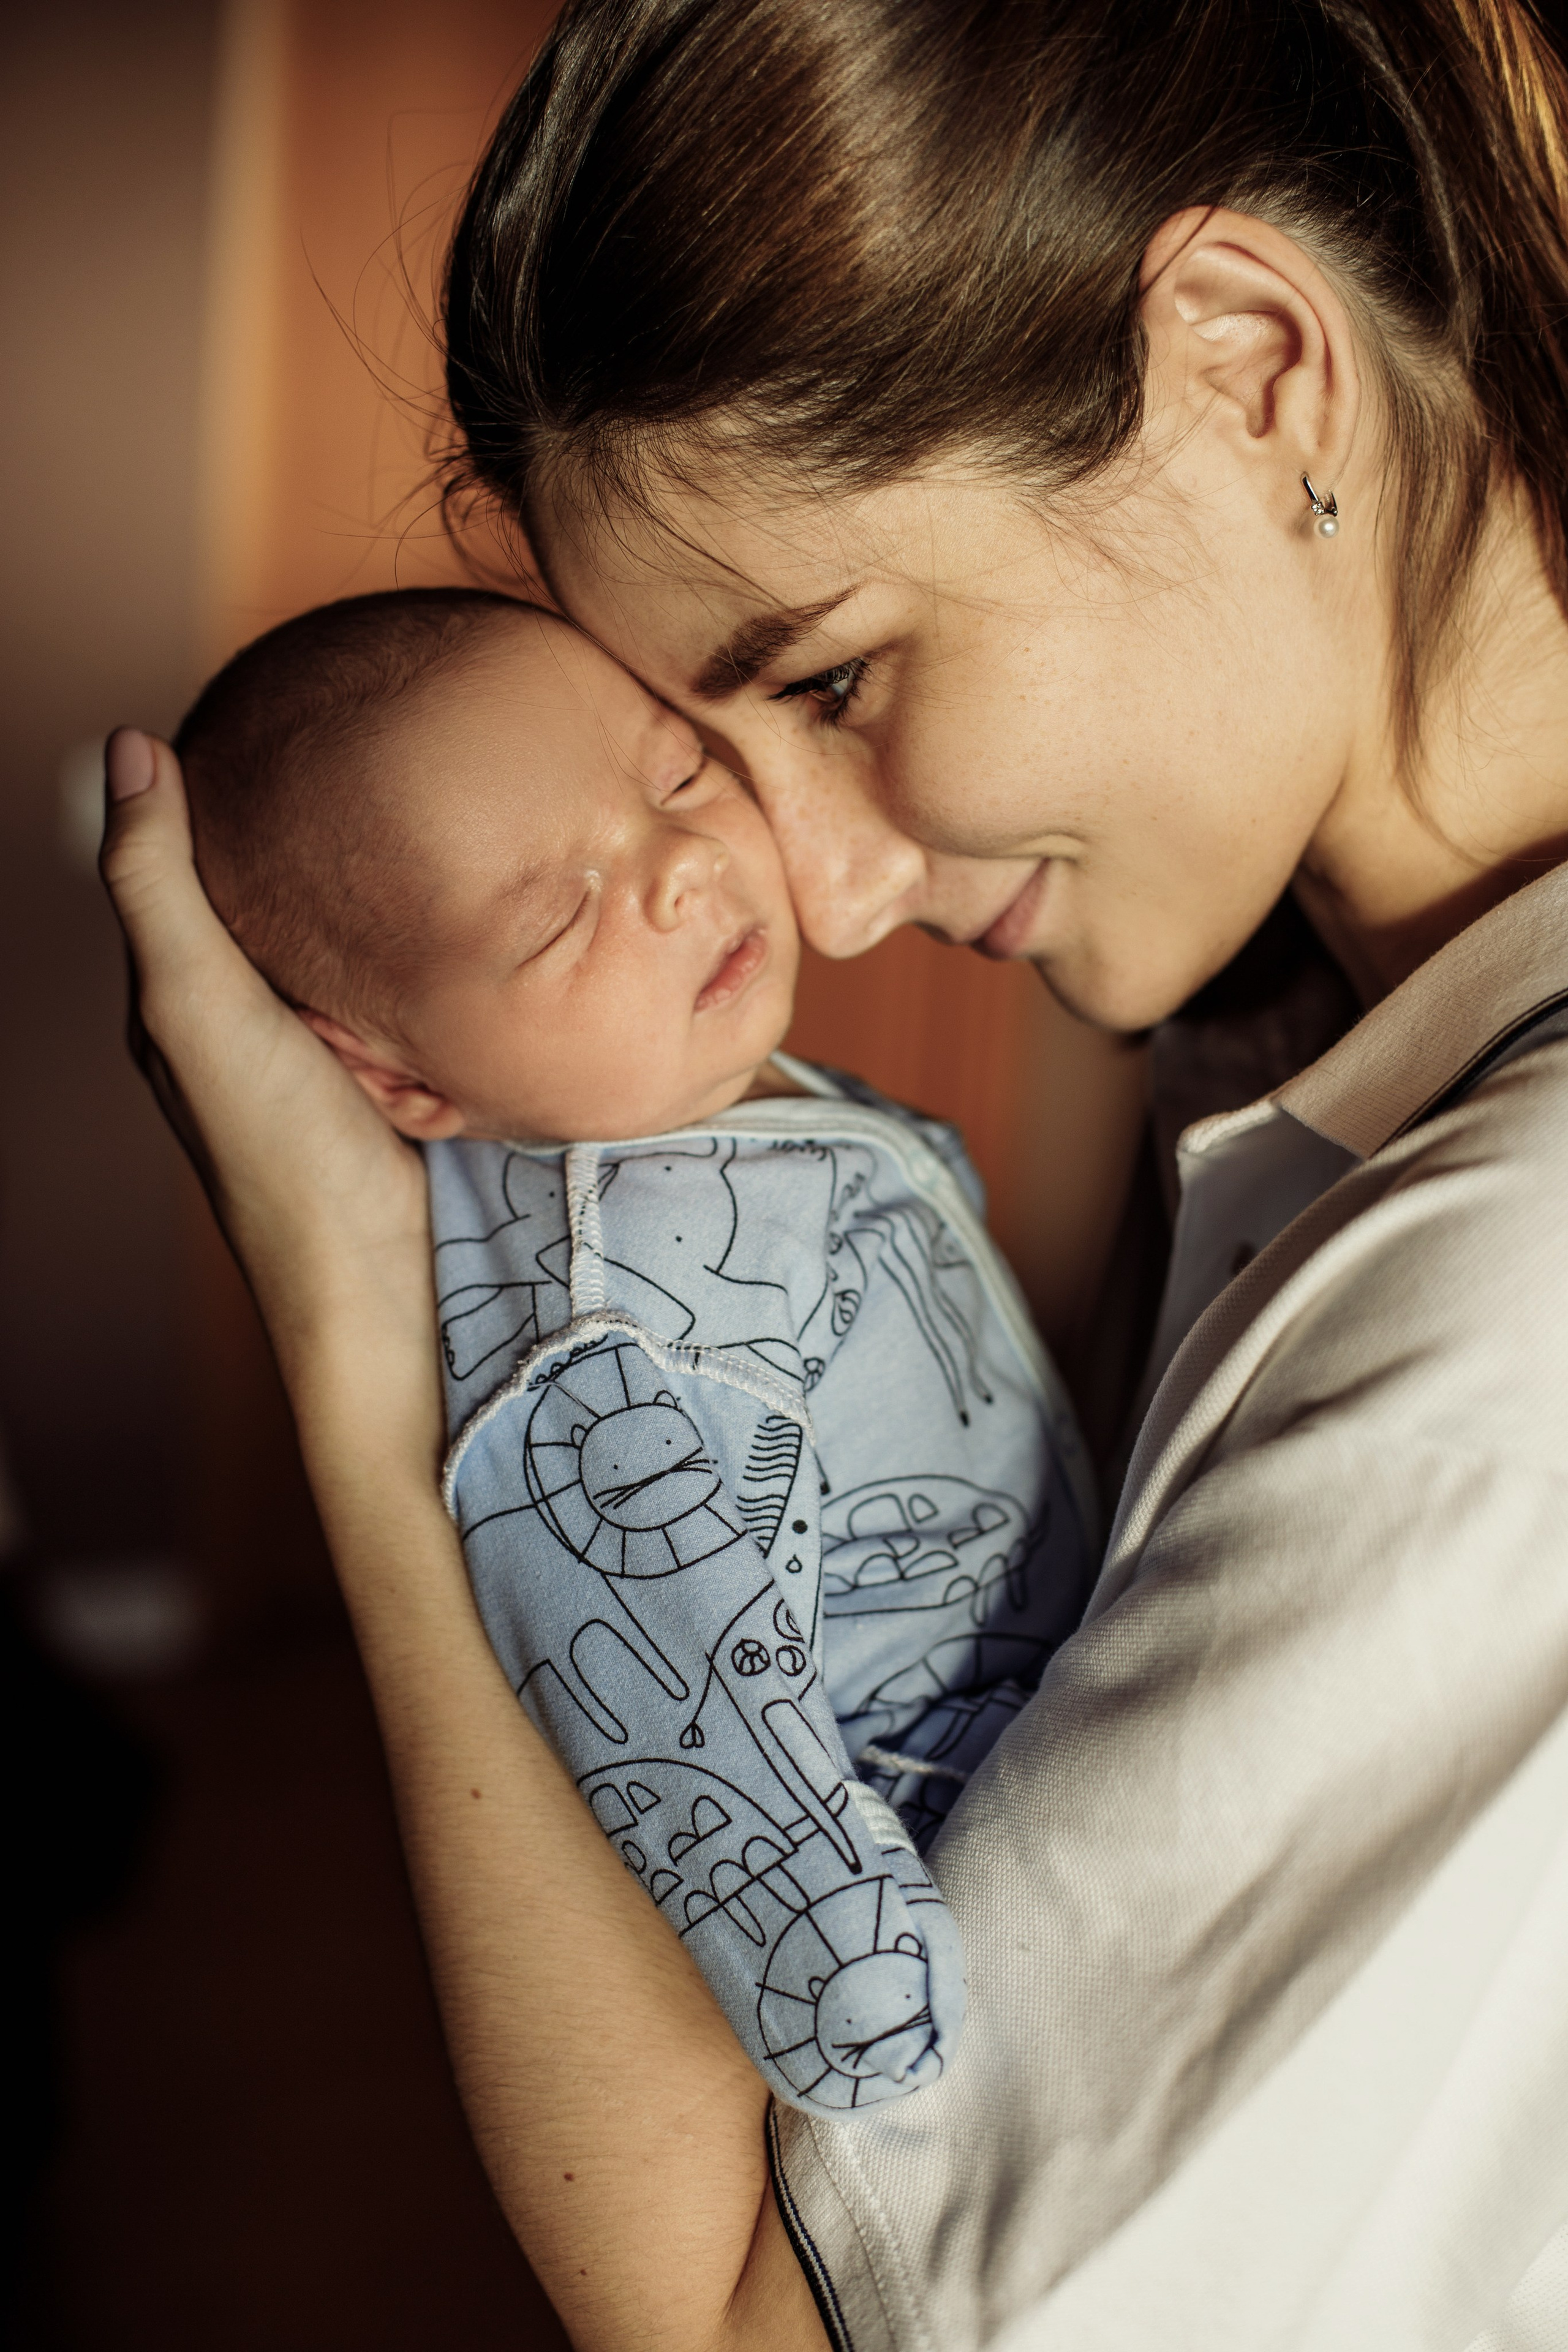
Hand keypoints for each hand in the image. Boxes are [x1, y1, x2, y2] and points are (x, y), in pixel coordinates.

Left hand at [99, 728, 437, 1438]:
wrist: (377, 1281)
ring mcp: (312, 1049)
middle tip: (344, 738)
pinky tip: (434, 908)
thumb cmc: (279, 1150)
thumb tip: (127, 746)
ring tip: (401, 805)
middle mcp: (237, 1021)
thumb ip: (158, 885)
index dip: (199, 791)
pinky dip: (392, 940)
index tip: (253, 711)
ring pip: (321, 940)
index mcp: (176, 1000)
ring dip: (349, 885)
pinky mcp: (381, 1072)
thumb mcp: (196, 1002)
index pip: (172, 869)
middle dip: (286, 828)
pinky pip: (378, 982)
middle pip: (253, 900)